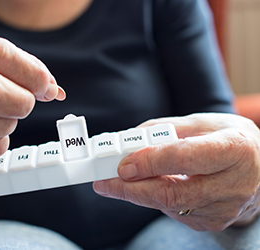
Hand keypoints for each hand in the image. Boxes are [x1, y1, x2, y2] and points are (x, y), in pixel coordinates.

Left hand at [93, 113, 259, 230]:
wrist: (259, 167)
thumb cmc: (228, 140)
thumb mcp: (202, 123)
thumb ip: (164, 130)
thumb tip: (129, 141)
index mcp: (233, 149)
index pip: (185, 158)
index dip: (150, 163)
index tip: (121, 165)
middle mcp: (233, 183)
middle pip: (171, 192)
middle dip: (130, 189)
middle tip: (104, 182)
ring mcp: (224, 208)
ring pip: (169, 205)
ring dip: (138, 194)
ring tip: (119, 181)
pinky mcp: (214, 222)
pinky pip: (175, 212)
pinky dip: (155, 199)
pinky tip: (148, 187)